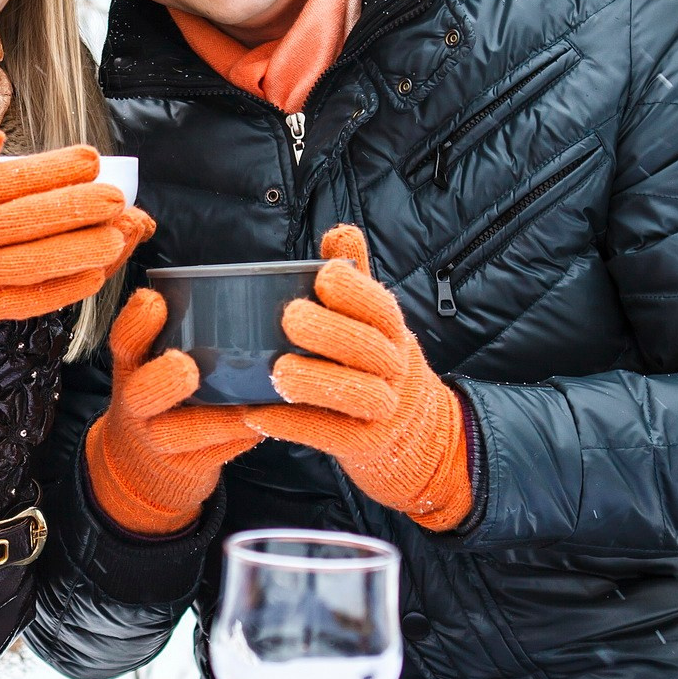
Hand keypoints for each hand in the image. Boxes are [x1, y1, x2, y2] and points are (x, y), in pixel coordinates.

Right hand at [0, 129, 144, 330]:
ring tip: (114, 237)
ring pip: (30, 262)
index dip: (53, 169)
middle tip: (115, 198)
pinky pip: (26, 301)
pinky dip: (61, 289)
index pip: (8, 180)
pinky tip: (92, 275)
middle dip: (75, 207)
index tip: (91, 159)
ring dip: (76, 250)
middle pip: (24, 220)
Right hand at [85, 288, 263, 535]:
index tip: (154, 300)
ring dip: (216, 421)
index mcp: (130, 368)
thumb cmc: (160, 397)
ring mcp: (159, 440)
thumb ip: (179, 331)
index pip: (124, 343)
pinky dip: (243, 439)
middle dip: (162, 380)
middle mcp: (138, 404)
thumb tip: (247, 283)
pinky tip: (268, 425)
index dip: (135, 323)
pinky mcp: (187, 468)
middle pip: (141, 393)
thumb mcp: (149, 364)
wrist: (141, 469)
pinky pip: (217, 455)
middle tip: (187, 366)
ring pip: (182, 433)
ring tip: (248, 408)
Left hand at [245, 224, 472, 531]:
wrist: (418, 437)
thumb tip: (340, 232)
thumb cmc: (378, 366)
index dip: (356, 291)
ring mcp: (385, 409)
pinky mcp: (366, 446)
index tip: (323, 276)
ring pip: (358, 395)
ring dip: (316, 381)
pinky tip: (258, 414)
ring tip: (277, 371)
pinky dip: (294, 425)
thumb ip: (356, 280)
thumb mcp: (375, 324)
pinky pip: (332, 436)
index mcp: (393, 332)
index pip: (382, 308)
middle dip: (332, 331)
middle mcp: (395, 368)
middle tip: (290, 318)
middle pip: (370, 348)